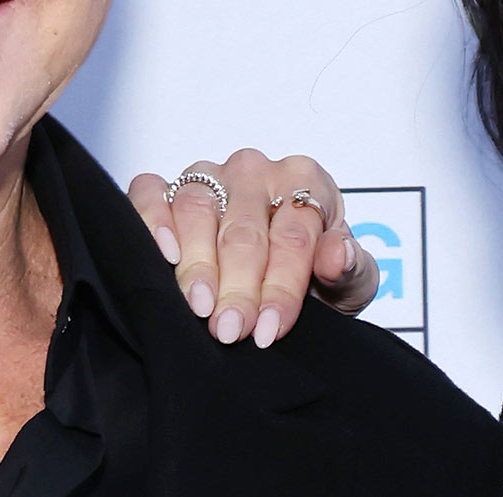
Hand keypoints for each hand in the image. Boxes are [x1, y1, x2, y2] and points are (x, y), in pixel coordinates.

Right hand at [128, 149, 380, 347]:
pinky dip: (152, 219)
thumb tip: (338, 254)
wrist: (280, 280)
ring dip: (197, 263)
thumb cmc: (315, 275)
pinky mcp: (169, 186)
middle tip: (231, 330)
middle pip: (243, 229)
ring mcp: (210, 175)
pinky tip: (163, 255)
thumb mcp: (348, 282)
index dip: (282, 286)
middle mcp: (255, 171)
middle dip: (238, 286)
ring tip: (199, 307)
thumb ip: (351, 269)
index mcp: (307, 181)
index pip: (294, 236)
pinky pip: (150, 191)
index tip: (269, 329)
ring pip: (197, 208)